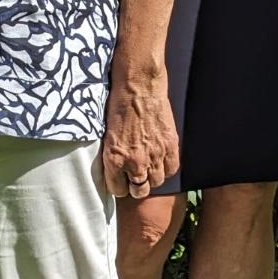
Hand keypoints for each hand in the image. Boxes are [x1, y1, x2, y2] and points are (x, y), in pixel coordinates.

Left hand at [101, 75, 176, 198]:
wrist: (139, 87)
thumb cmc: (118, 105)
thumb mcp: (106, 134)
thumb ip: (112, 156)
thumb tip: (116, 169)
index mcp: (114, 159)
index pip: (118, 190)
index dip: (119, 186)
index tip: (121, 181)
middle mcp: (135, 162)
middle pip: (139, 191)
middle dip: (136, 187)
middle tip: (135, 179)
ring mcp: (154, 155)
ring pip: (156, 182)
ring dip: (151, 177)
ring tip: (148, 168)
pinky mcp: (170, 146)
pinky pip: (171, 170)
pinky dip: (166, 168)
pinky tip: (161, 160)